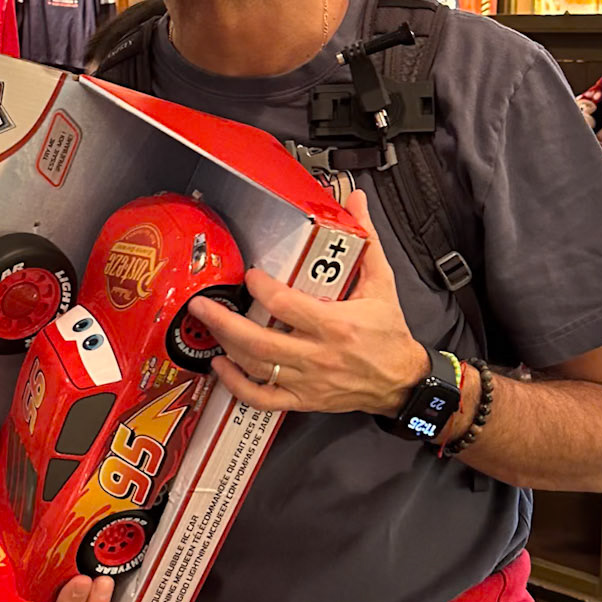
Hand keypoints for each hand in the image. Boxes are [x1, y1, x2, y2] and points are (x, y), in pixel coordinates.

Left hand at [184, 189, 427, 417]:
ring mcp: (307, 381)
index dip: (261, 289)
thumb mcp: (382, 284)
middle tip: (201, 304)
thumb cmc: (389, 334)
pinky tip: (222, 366)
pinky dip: (236, 385)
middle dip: (224, 321)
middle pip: (259, 341)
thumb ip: (367, 242)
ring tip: (209, 324)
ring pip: (256, 366)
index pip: (286, 306)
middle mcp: (317, 355)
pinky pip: (262, 398)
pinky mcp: (302, 399)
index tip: (250, 275)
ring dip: (225, 346)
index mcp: (336, 325)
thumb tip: (357, 202)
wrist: (401, 381)